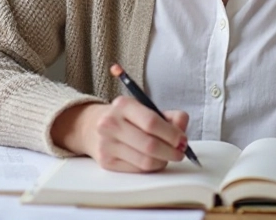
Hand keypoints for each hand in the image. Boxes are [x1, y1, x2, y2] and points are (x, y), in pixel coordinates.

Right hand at [51, 97, 189, 172]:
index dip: (172, 134)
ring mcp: (106, 144)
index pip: (152, 122)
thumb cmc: (127, 119)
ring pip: (145, 161)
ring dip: (163, 161)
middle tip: (180, 152)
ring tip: (167, 156)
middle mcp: (111, 123)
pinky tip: (153, 160)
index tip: (183, 140)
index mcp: (123, 105)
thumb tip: (182, 128)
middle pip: (150, 145)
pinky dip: (151, 167)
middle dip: (171, 151)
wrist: (92, 127)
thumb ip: (169, 116)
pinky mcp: (106, 162)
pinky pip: (137, 170)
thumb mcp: (145, 109)